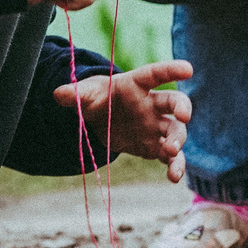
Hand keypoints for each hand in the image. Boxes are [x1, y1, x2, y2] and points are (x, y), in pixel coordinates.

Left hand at [53, 59, 193, 181]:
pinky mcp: (156, 147)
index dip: (172, 70)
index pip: (155, 74)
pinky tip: (173, 177)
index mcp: (136, 85)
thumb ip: (75, 94)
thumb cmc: (96, 99)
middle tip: (183, 117)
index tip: (188, 69)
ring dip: (178, 141)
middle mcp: (152, 104)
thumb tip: (59, 94)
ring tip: (172, 152)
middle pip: (174, 101)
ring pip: (176, 131)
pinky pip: (171, 156)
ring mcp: (157, 126)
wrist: (99, 121)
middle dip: (182, 108)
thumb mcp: (84, 95)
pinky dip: (175, 166)